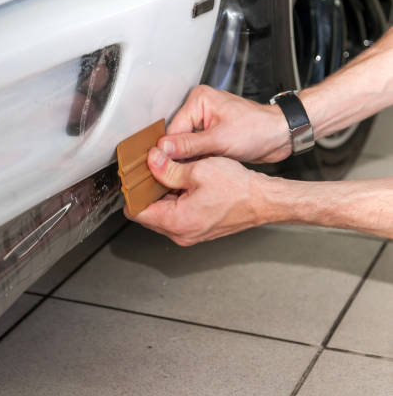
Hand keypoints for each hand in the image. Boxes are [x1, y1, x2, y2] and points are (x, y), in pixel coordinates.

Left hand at [125, 147, 268, 245]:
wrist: (262, 201)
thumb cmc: (238, 189)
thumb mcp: (198, 171)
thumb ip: (168, 168)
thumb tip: (151, 161)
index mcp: (176, 222)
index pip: (136, 212)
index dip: (132, 192)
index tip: (134, 177)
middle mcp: (180, 233)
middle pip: (147, 213)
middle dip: (146, 192)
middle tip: (152, 170)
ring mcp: (189, 234)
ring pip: (161, 214)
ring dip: (161, 195)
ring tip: (170, 175)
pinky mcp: (196, 229)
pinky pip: (175, 216)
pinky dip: (174, 200)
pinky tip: (183, 184)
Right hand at [158, 85, 291, 162]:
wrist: (281, 136)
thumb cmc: (259, 130)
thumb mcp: (220, 140)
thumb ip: (189, 145)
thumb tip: (163, 148)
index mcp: (199, 100)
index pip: (173, 130)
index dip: (170, 151)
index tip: (166, 169)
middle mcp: (199, 107)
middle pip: (177, 138)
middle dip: (180, 156)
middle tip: (180, 173)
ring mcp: (204, 121)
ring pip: (184, 146)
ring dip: (189, 159)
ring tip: (195, 169)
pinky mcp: (210, 133)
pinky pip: (195, 149)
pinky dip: (198, 159)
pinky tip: (202, 167)